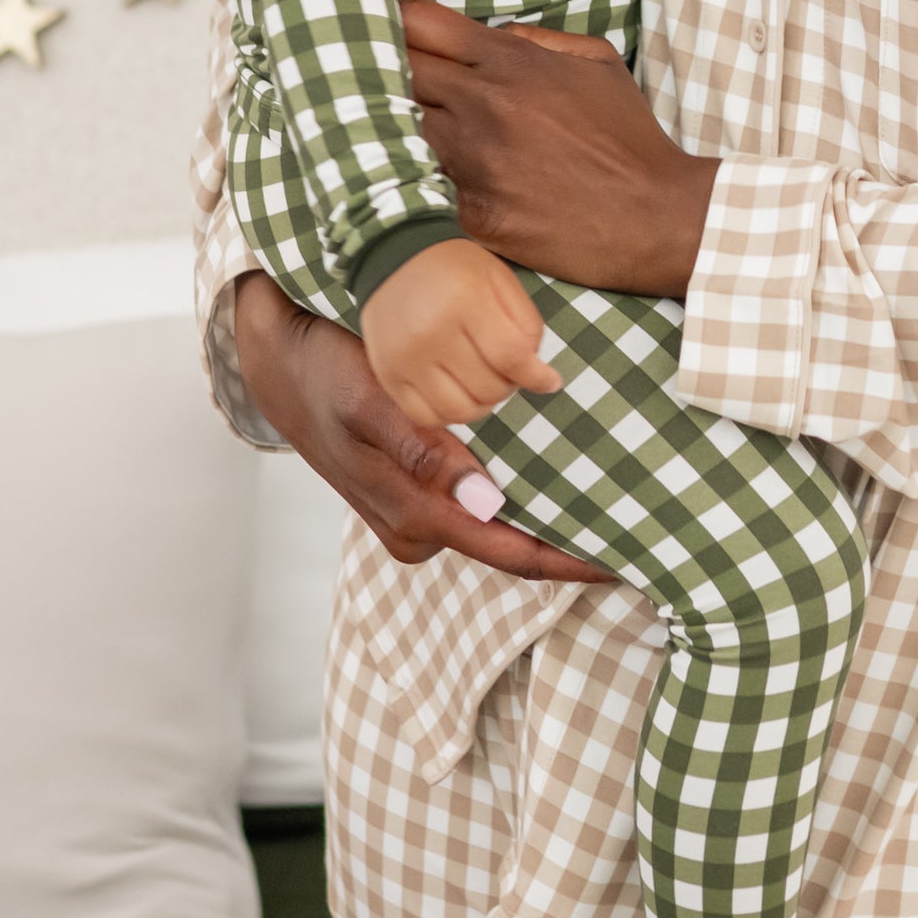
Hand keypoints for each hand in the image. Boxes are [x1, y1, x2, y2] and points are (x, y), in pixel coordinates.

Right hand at [230, 270, 610, 583]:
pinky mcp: (416, 486)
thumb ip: (425, 452)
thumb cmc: (324, 372)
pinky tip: (558, 469)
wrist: (277, 356)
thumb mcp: (370, 403)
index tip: (629, 556)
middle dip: (571, 541)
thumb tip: (486, 504)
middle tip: (641, 523)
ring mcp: (415, 510)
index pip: (510, 553)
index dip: (571, 561)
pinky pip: (479, 499)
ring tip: (615, 496)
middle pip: (510, 547)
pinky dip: (520, 490)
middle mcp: (417, 526)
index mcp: (412, 516)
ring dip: (549, 513)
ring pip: (497, 523)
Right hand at [358, 237, 562, 427]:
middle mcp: (431, 333)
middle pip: (488, 388)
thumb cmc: (456, 269)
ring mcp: (405, 358)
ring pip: (459, 411)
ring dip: (482, 404)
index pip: (510, 356)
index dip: (537, 376)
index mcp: (465, 301)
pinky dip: (449, 414)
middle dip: (509, 384)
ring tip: (483, 382)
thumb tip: (536, 373)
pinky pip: (426, 417)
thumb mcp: (500, 279)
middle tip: (506, 369)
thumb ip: (526, 323)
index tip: (551, 382)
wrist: (393, 257)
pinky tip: (457, 392)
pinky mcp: (388, 374)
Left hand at [403, 0, 718, 297]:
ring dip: (397, 132)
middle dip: (386, 76)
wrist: (655, 216)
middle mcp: (484, 105)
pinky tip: (422, 186)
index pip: (418, 23)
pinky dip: (418, 185)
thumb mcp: (598, 62)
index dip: (395, 26)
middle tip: (379, 87)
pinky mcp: (474, 214)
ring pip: (397, 131)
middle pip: (396, 72)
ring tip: (398, 137)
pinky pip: (421, 189)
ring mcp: (475, 161)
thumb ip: (538, 38)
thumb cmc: (629, 138)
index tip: (390, 38)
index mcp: (511, 63)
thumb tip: (488, 36)